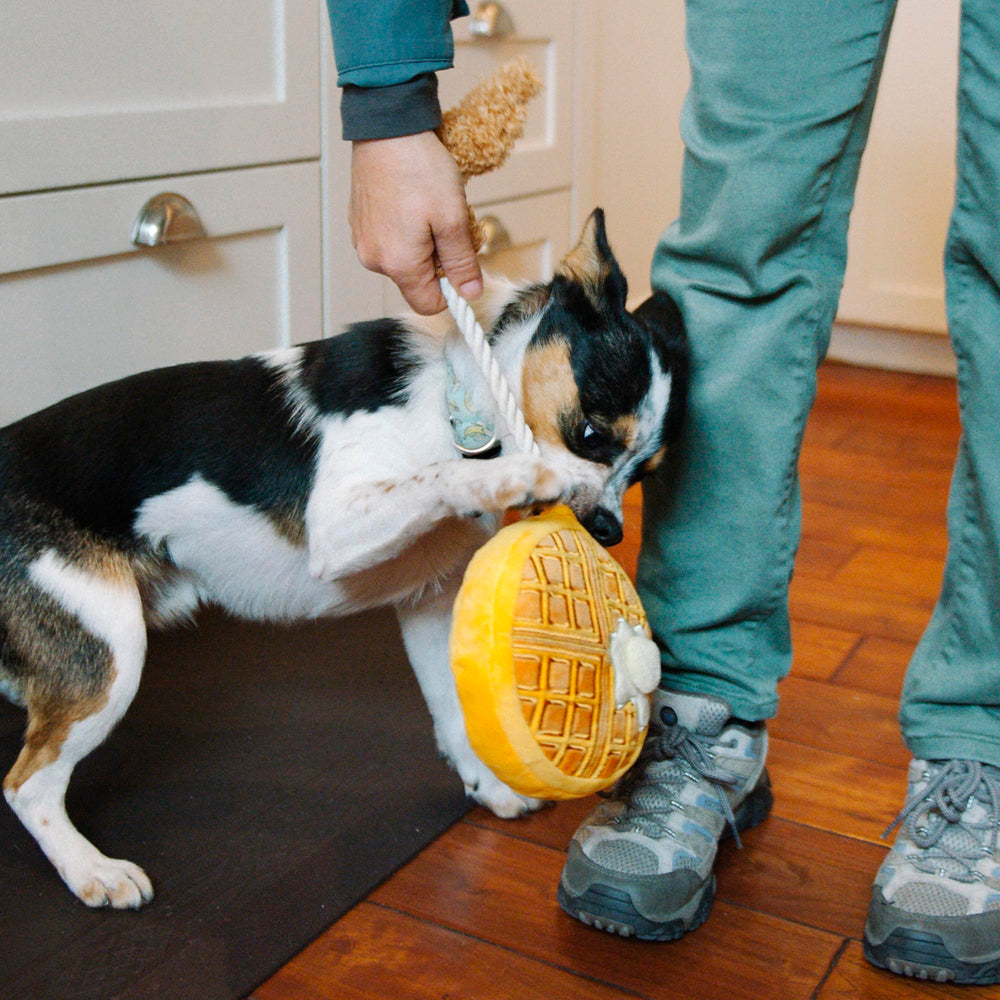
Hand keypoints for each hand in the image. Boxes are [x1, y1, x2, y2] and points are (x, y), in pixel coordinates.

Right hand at [349, 132, 483, 313]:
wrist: (387, 126)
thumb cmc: (419, 168)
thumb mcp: (453, 219)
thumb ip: (462, 263)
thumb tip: (471, 293)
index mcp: (398, 264)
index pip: (428, 304)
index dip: (451, 290)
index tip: (463, 265)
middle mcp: (374, 259)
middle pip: (416, 281)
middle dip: (438, 261)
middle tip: (449, 224)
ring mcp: (363, 240)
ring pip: (404, 260)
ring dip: (423, 243)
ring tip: (428, 207)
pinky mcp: (359, 222)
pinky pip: (390, 240)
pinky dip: (406, 229)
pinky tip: (411, 200)